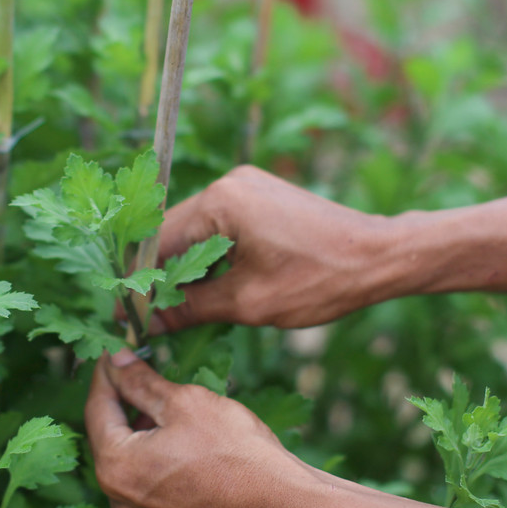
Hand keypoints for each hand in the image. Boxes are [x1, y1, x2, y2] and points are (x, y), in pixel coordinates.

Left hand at [84, 349, 321, 507]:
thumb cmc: (237, 453)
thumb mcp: (186, 402)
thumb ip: (142, 382)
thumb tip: (118, 362)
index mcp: (115, 467)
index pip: (97, 409)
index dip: (106, 375)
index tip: (114, 354)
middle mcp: (120, 502)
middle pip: (110, 440)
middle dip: (124, 405)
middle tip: (141, 374)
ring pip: (130, 467)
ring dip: (141, 435)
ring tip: (167, 407)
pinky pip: (150, 490)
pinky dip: (157, 463)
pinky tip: (183, 445)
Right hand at [154, 165, 394, 331]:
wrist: (380, 257)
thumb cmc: (320, 280)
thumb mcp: (248, 303)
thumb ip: (192, 308)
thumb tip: (150, 323)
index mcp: (221, 201)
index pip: (159, 242)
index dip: (140, 283)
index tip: (125, 316)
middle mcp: (229, 184)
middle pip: (173, 233)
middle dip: (158, 275)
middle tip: (143, 318)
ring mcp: (246, 187)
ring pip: (196, 231)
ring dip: (183, 268)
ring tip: (171, 309)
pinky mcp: (260, 197)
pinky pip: (219, 227)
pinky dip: (209, 257)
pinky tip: (205, 288)